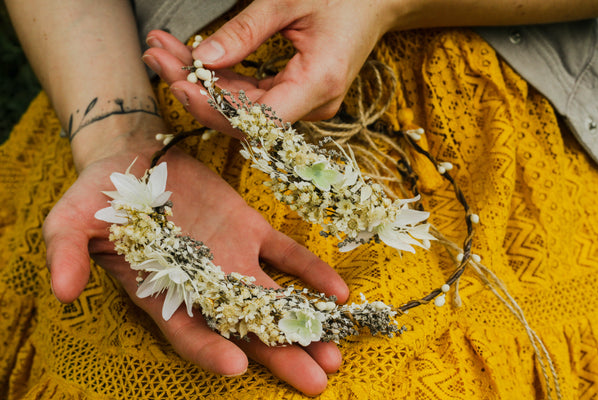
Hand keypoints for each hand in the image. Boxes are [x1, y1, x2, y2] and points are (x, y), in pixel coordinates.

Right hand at [43, 146, 348, 394]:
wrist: (135, 158)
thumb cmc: (99, 195)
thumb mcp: (71, 220)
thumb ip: (67, 253)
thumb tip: (59, 292)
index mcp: (161, 291)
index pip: (187, 330)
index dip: (208, 349)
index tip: (237, 367)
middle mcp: (203, 284)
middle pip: (244, 328)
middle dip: (279, 355)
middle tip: (315, 382)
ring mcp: (232, 259)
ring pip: (273, 299)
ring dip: (305, 326)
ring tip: (335, 356)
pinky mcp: (250, 230)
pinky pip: (286, 255)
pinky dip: (312, 273)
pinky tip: (339, 294)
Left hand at [142, 0, 399, 134]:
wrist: (377, 0)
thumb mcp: (290, 1)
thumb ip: (246, 32)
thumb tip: (203, 58)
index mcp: (319, 83)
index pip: (258, 117)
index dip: (215, 108)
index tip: (179, 84)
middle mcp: (314, 103)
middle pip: (243, 114)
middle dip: (195, 87)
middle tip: (156, 54)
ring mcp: (304, 102)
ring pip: (242, 106)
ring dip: (201, 81)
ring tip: (163, 51)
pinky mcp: (295, 94)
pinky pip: (252, 96)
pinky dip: (220, 79)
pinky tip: (191, 60)